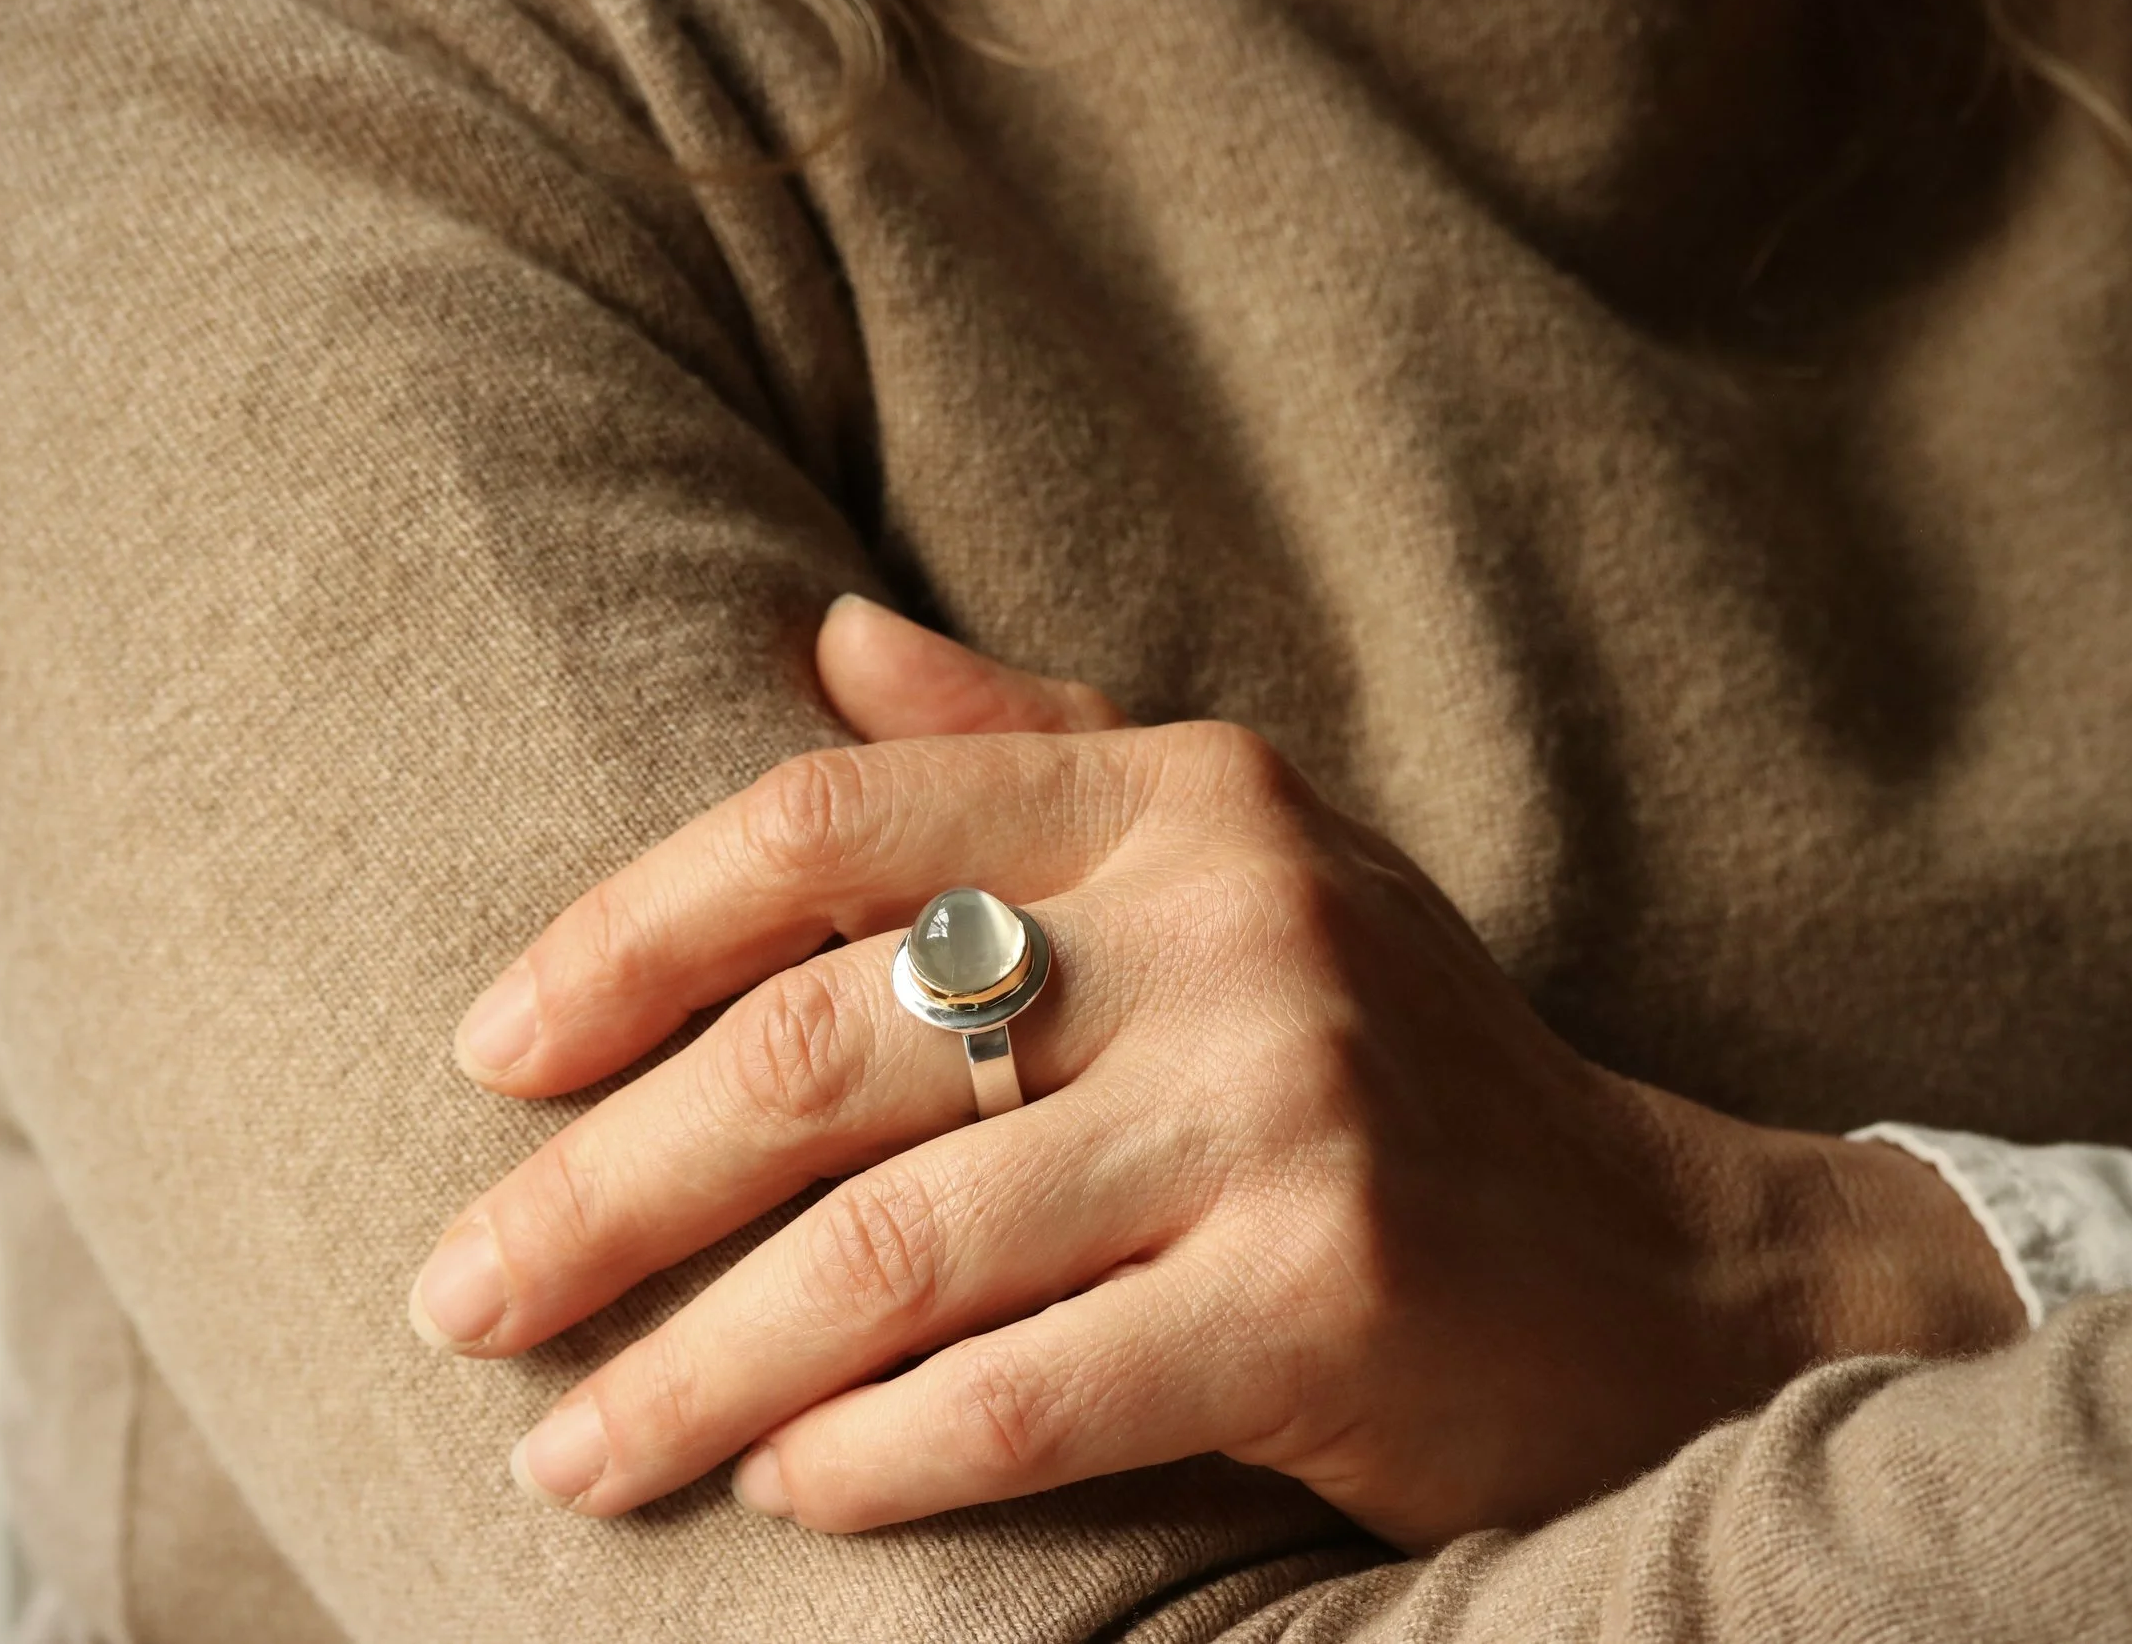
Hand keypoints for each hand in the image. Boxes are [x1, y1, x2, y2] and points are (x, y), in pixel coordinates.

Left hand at [413, 596, 2023, 1549]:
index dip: (625, 933)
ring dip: (694, 1365)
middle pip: (823, 1048)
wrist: (1672, 1265)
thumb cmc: (1398, 1057)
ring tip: (569, 1454)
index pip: (833, 819)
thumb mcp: (1242, 857)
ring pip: (895, 1247)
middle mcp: (1234, 926)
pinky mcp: (1331, 1299)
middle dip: (602, 1191)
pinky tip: (786, 1495)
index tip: (488, 1054)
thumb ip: (1031, 744)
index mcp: (1184, 796)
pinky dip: (873, 1459)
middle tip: (459, 1299)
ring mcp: (1290, 1112)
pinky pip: (1026, 1393)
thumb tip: (821, 635)